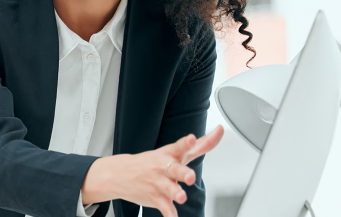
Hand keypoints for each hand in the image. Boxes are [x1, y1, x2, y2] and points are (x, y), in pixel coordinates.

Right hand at [80, 125, 223, 216]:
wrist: (121, 173)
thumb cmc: (154, 162)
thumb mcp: (175, 151)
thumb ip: (202, 145)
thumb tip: (220, 131)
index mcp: (170, 154)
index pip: (180, 146)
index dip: (186, 143)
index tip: (192, 138)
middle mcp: (164, 167)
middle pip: (176, 169)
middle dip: (184, 173)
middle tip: (190, 177)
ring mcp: (159, 183)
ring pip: (169, 189)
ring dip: (176, 193)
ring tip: (181, 197)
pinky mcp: (155, 197)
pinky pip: (164, 207)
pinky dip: (169, 214)